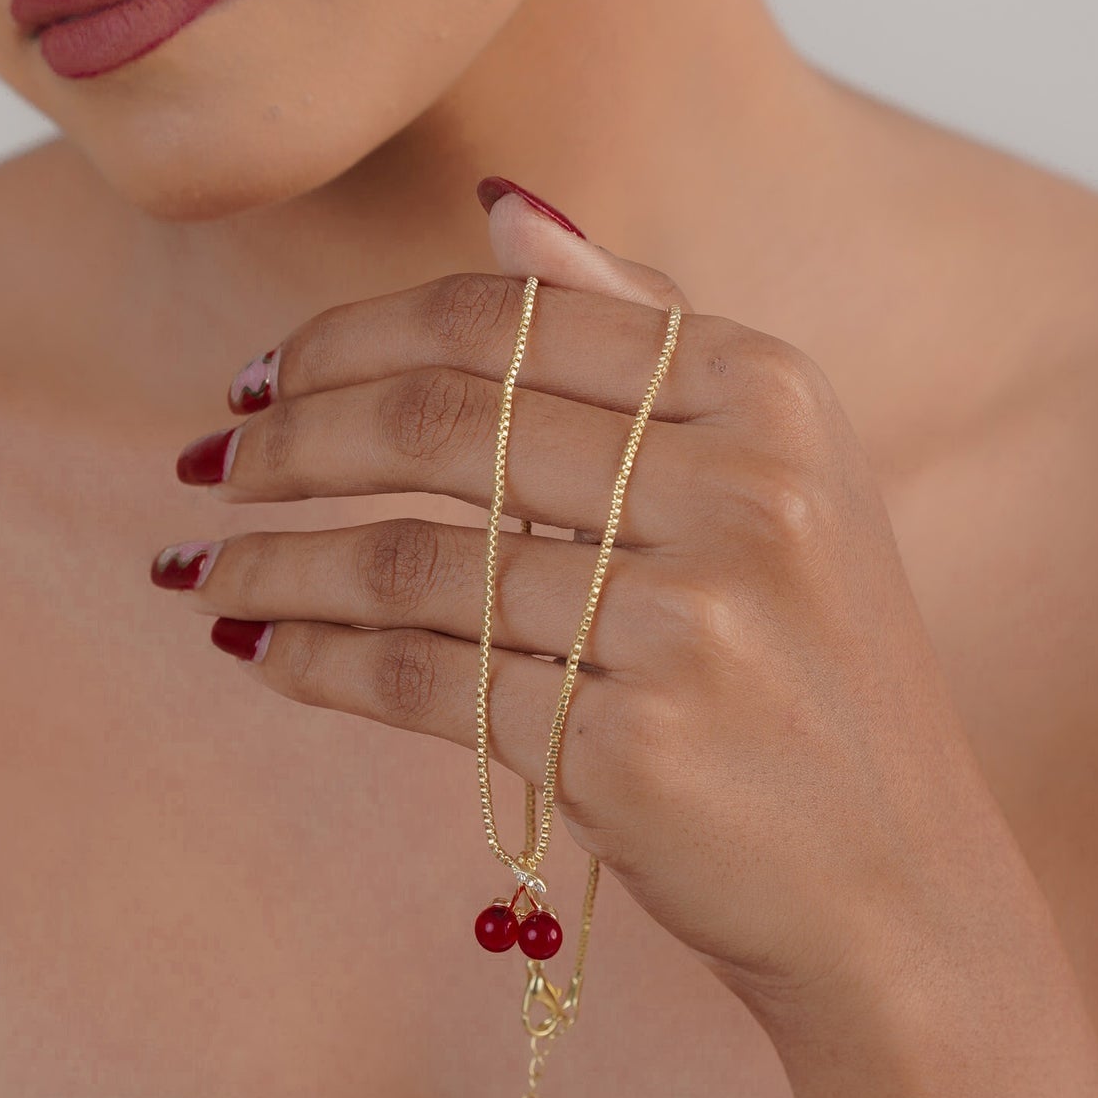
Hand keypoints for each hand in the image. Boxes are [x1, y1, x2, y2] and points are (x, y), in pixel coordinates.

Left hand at [153, 181, 1036, 1028]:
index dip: (351, 339)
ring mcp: (688, 621)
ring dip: (275, 563)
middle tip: (208, 464)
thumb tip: (499, 205)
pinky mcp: (628, 744)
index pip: (505, 321)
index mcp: (767, 391)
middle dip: (292, 440)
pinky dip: (315, 661)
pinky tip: (260, 651)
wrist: (897, 891)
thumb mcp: (778, 473)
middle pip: (443, 424)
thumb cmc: (813, 670)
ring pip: (409, 563)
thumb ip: (645, 330)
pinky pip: (417, 679)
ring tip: (200, 573)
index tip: (258, 377)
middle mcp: (739, 489)